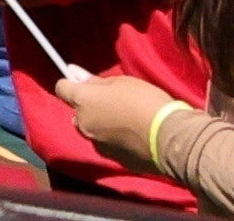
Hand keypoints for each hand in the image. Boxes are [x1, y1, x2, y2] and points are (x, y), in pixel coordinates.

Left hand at [58, 67, 188, 169]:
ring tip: (127, 124)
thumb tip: (72, 72)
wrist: (171, 138)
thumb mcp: (122, 82)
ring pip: (93, 132)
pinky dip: (118, 142)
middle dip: (89, 110)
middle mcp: (84, 125)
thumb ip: (95, 81)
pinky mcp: (115, 161)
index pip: (62, 89)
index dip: (71, 85)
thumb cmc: (145, 102)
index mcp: (82, 102)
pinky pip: (111, 147)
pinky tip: (136, 139)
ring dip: (102, 127)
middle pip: (78, 114)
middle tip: (113, 105)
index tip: (84, 85)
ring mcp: (99, 145)